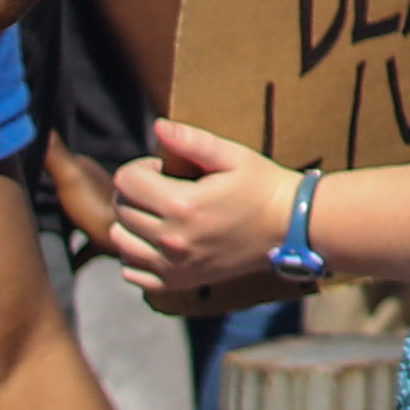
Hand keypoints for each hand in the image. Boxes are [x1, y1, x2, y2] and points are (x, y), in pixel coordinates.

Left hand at [97, 120, 305, 306]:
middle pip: (122, 210)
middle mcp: (172, 239)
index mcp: (183, 205)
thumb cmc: (262, 186)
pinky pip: (132, 273)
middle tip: (162, 187)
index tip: (162, 168)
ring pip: (120, 241)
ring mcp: (173, 266)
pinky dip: (135, 255)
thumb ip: (191, 141)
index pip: (127, 182)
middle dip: (135, 192)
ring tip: (157, 213)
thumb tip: (157, 126)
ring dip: (130, 223)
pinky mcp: (177, 283)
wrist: (289, 228)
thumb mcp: (233, 156)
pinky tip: (156, 240)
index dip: (140, 168)